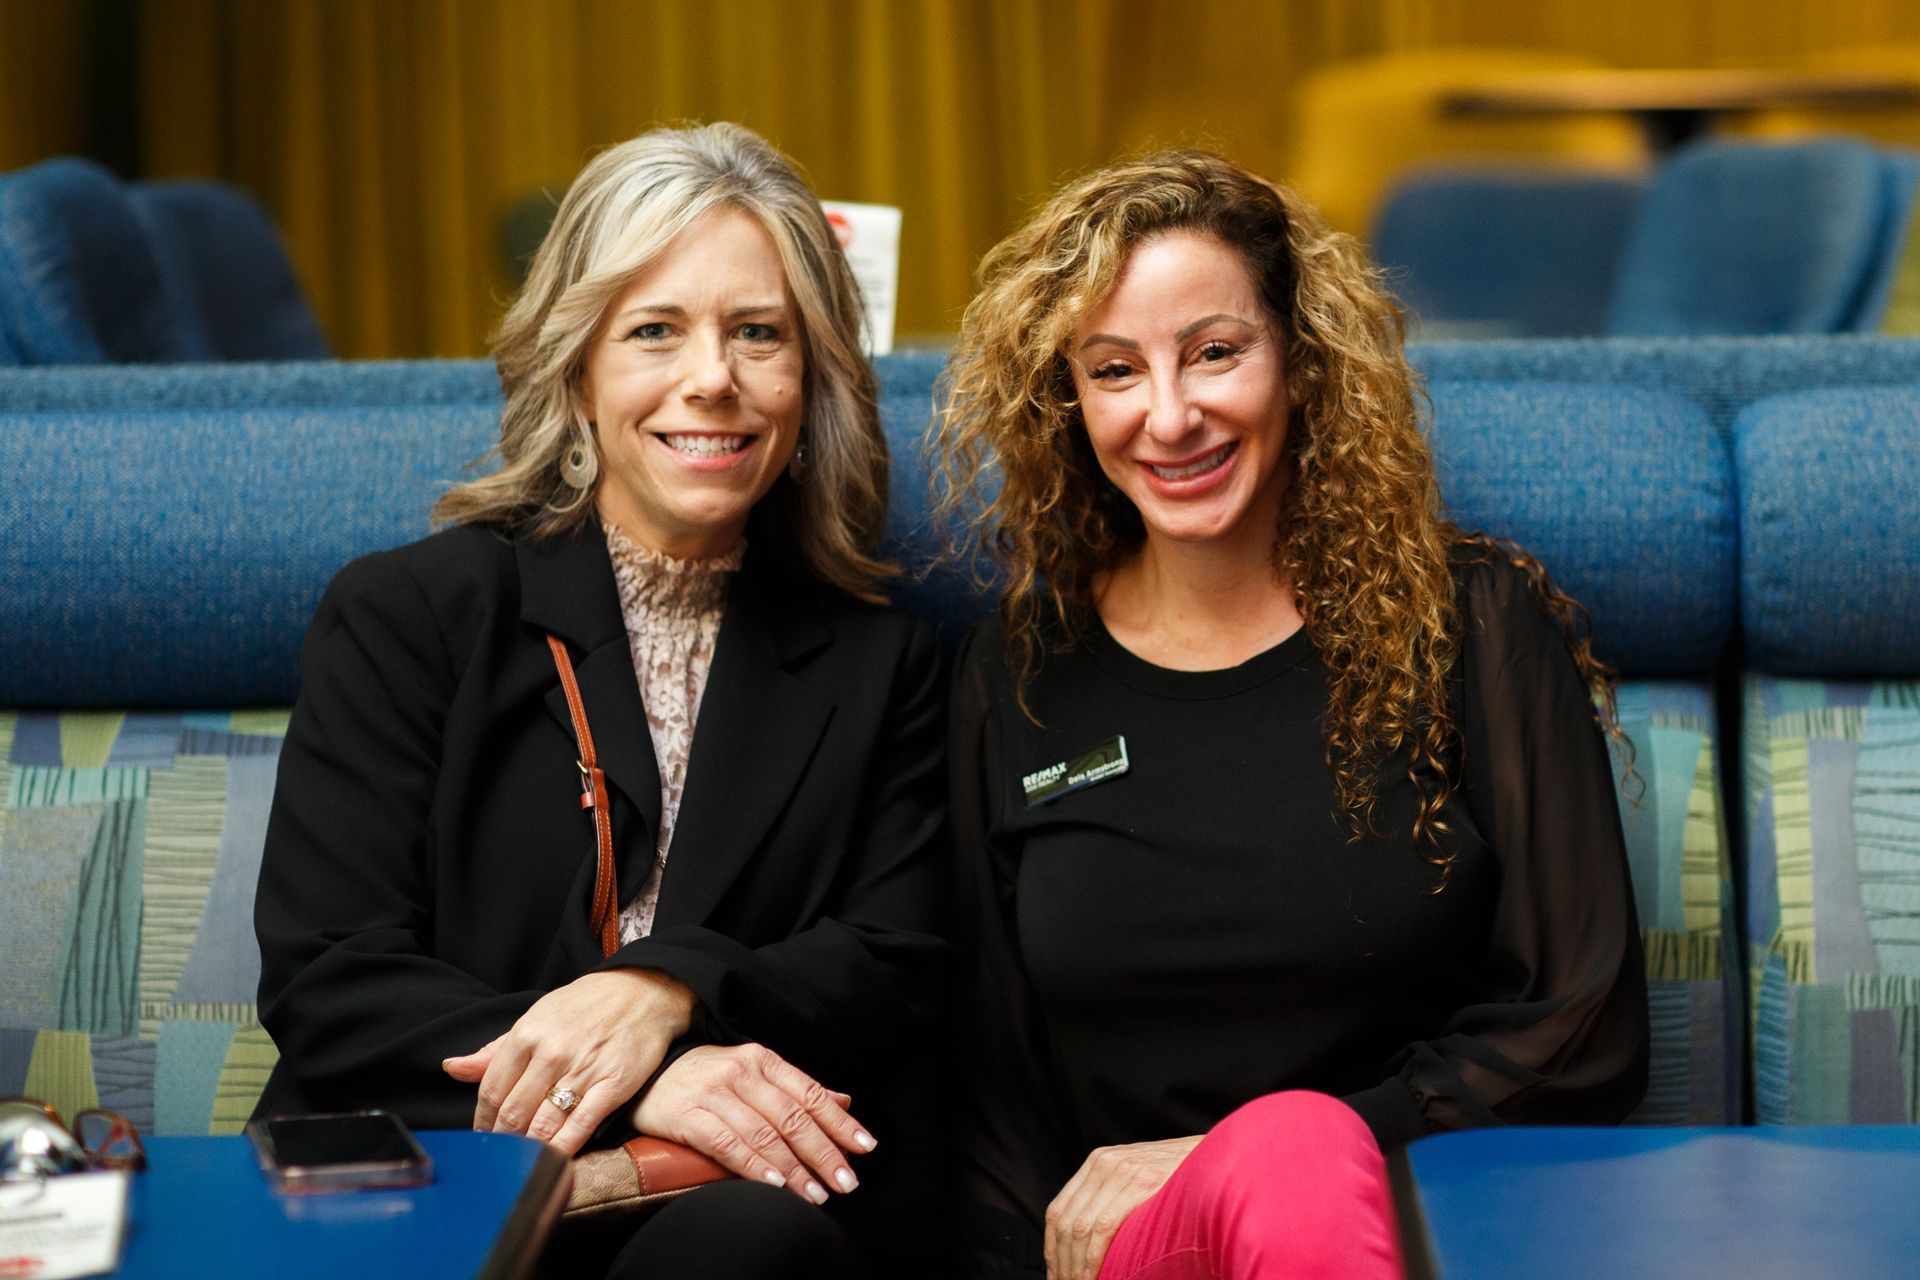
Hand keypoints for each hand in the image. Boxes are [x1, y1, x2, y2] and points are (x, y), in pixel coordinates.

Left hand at [441, 968, 694, 1155]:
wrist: (644, 992)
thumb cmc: (586, 1006)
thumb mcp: (537, 1017)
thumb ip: (495, 1050)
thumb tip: (452, 1068)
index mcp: (528, 1033)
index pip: (491, 1090)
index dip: (482, 1120)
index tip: (484, 1135)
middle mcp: (551, 1053)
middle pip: (512, 1112)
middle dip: (502, 1140)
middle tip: (501, 1156)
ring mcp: (582, 1071)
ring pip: (542, 1124)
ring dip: (527, 1148)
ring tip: (522, 1160)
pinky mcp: (612, 1086)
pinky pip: (579, 1128)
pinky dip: (561, 1150)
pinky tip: (552, 1161)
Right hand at [631, 1042, 872, 1204]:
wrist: (649, 1072)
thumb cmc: (708, 1077)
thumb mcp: (754, 1073)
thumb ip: (797, 1090)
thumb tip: (843, 1103)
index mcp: (763, 1060)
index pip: (809, 1094)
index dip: (839, 1122)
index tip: (864, 1146)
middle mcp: (742, 1072)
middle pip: (792, 1117)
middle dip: (824, 1153)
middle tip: (845, 1181)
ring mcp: (714, 1093)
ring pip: (764, 1134)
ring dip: (794, 1168)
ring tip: (816, 1193)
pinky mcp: (688, 1115)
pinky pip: (727, 1143)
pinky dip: (754, 1166)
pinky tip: (775, 1184)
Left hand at [1045, 1136, 1200, 1279]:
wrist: (1218, 1158)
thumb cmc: (1182, 1178)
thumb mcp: (1138, 1177)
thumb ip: (1112, 1196)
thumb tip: (1089, 1237)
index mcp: (1098, 1162)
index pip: (1058, 1209)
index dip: (1053, 1248)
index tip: (1056, 1274)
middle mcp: (1104, 1163)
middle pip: (1066, 1221)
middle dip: (1062, 1262)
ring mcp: (1121, 1171)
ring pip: (1080, 1227)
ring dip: (1075, 1265)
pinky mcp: (1140, 1183)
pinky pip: (1103, 1227)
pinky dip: (1094, 1257)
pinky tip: (1094, 1276)